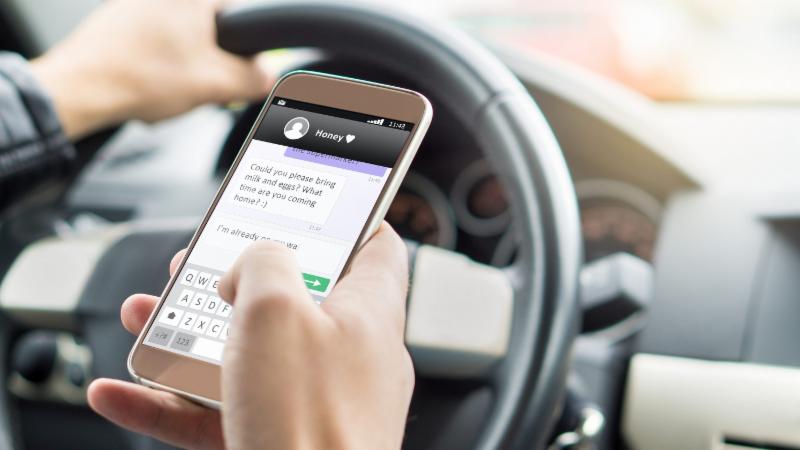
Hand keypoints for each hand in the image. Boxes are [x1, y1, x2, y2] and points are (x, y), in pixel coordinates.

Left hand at [30, 0, 272, 138]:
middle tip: (198, 89)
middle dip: (209, 67)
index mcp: (196, 0)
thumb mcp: (216, 84)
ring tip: (168, 91)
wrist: (82, 89)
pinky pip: (155, 50)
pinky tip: (149, 88)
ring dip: (183, 72)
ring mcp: (138, 7)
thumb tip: (269, 76)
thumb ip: (254, 79)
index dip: (243, 55)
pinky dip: (157, 71)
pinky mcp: (119, 24)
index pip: (241, 20)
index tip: (235, 76)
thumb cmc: (139, 77)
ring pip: (182, 46)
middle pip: (210, 36)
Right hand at [88, 223, 412, 449]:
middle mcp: (348, 354)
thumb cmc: (312, 421)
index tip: (306, 205)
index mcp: (367, 310)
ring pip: (249, 353)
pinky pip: (223, 410)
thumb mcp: (277, 308)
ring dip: (189, 335)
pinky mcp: (282, 439)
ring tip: (145, 317)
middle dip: (235, 279)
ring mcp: (315, 401)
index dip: (343, 219)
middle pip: (294, 297)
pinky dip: (173, 400)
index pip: (374, 245)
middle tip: (198, 267)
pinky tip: (125, 392)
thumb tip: (255, 261)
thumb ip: (265, 262)